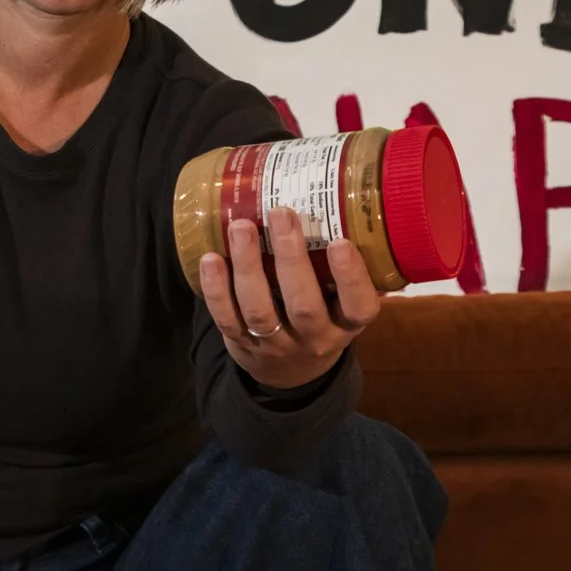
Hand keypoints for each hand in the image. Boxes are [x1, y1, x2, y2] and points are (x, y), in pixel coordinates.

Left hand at [198, 207, 380, 390]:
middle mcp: (315, 338)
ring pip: (261, 311)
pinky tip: (211, 259)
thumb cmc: (321, 316)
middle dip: (290, 258)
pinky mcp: (243, 344)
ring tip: (241, 228)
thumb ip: (337, 268)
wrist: (290, 372)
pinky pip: (227, 320)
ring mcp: (277, 345)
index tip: (340, 242)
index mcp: (347, 324)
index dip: (351, 277)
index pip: (359, 307)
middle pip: (303, 306)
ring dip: (248, 267)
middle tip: (280, 214)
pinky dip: (216, 290)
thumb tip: (327, 199)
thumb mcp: (341, 302)